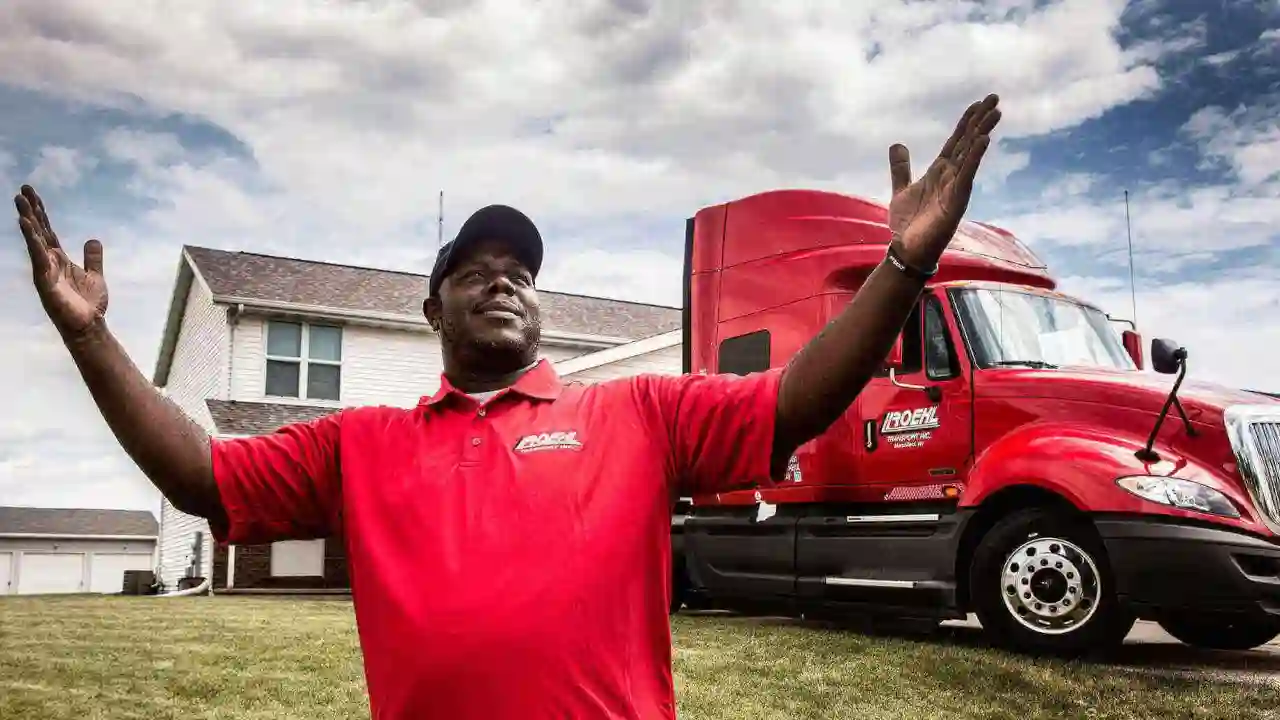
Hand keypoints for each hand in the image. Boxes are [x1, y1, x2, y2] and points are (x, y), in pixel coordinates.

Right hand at [15, 185, 107, 338]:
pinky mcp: (44, 281)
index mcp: (58, 258)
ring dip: (27, 221)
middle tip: (21, 190)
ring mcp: (44, 270)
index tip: (31, 193)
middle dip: (30, 210)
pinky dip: (32, 241)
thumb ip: (92, 258)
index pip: (46, 230)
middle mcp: (48, 261)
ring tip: (20, 202)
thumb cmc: (88, 304)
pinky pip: (37, 257)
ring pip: (34, 240)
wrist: (88, 326)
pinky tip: (26, 225)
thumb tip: (92, 239)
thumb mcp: (95, 275)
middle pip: (37, 231)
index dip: (40, 212)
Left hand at [887, 94, 1001, 268]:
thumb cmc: (908, 224)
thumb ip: (901, 168)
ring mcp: (955, 188)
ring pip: (970, 155)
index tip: (979, 103)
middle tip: (995, 99)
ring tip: (994, 113)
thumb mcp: (901, 189)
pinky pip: (967, 176)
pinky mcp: (955, 202)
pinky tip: (983, 141)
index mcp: (939, 172)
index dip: (967, 121)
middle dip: (980, 120)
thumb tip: (897, 144)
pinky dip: (974, 158)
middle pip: (968, 142)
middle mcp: (951, 176)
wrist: (906, 250)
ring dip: (982, 133)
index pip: (956, 141)